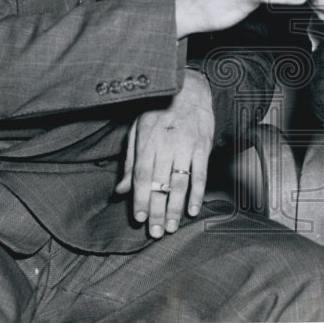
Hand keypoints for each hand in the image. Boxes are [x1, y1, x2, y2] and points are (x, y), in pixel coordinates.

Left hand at [115, 70, 214, 237]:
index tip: (139, 218)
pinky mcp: (203, 147)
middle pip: (160, 183)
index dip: (140, 198)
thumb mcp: (137, 130)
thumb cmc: (159, 112)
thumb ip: (130, 162)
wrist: (190, 90)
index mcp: (147, 140)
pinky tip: (194, 210)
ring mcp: (186, 146)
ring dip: (176, 207)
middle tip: (154, 232)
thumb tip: (120, 190)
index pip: (142, 175)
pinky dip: (198, 194)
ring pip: (180, 182)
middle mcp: (166, 144)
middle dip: (156, 210)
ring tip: (170, 227)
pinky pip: (201, 174)